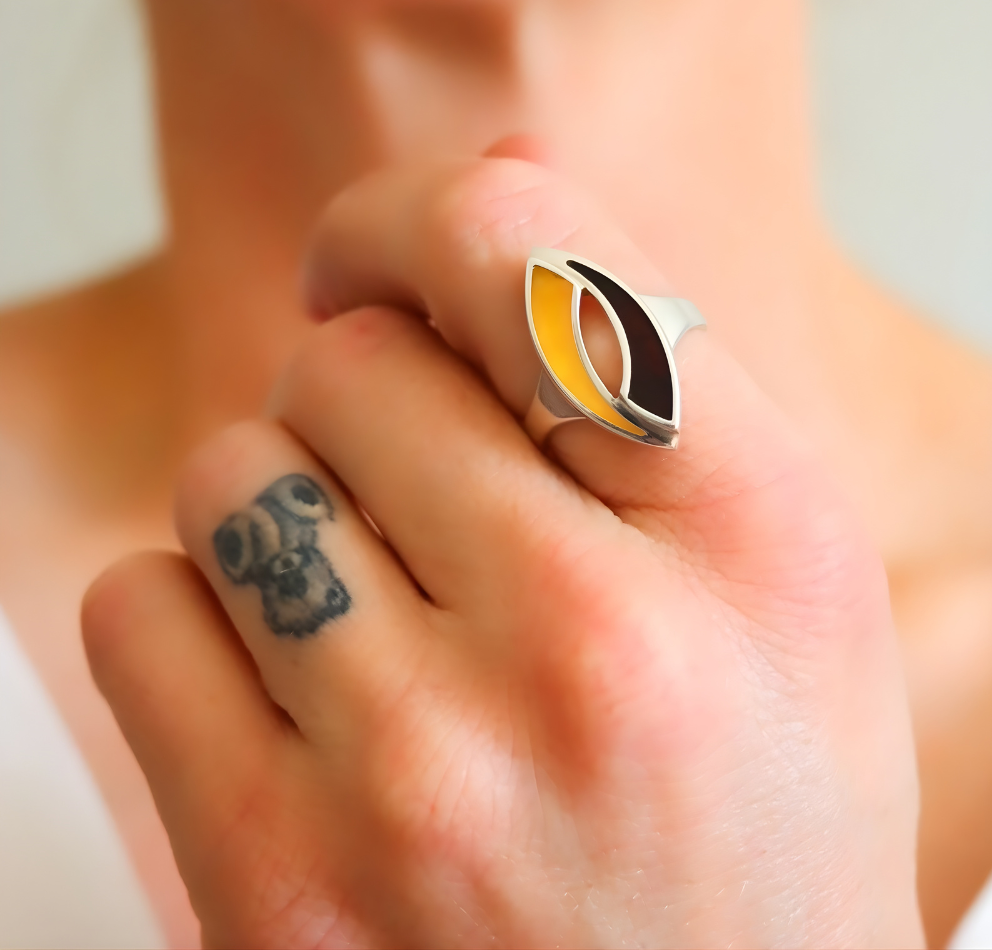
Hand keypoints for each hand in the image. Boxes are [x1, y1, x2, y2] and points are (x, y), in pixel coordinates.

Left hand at [83, 157, 922, 947]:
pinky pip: (140, 607)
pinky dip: (200, 623)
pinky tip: (303, 701)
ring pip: (232, 473)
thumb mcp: (781, 573)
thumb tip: (483, 181)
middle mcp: (598, 650)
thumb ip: (643, 359)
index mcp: (751, 536)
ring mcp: (426, 775)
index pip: (517, 251)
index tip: (375, 263)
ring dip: (289, 514)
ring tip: (386, 621)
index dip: (410, 221)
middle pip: (347, 361)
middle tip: (436, 514)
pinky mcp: (277, 882)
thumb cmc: (754, 803)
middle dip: (371, 407)